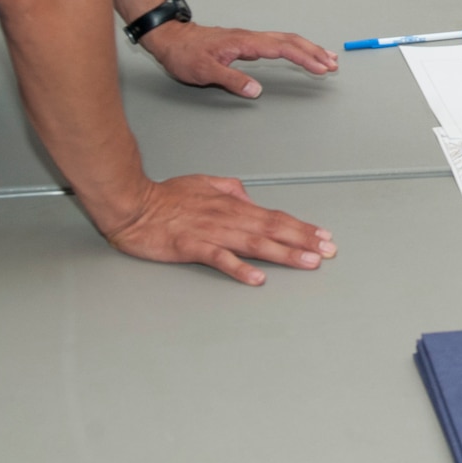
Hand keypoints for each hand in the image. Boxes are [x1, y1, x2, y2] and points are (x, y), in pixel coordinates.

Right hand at [96, 173, 335, 284]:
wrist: (132, 204)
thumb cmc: (165, 196)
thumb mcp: (204, 183)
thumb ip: (230, 189)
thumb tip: (248, 195)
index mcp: (232, 205)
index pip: (275, 216)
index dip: (301, 227)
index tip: (323, 236)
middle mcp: (228, 218)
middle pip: (273, 229)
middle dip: (305, 241)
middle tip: (329, 252)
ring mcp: (211, 233)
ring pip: (255, 244)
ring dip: (285, 254)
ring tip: (308, 263)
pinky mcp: (191, 247)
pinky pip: (220, 259)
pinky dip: (240, 269)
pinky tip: (257, 279)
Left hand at [140, 20, 337, 97]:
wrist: (171, 39)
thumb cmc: (185, 54)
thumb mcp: (204, 72)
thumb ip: (231, 80)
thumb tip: (256, 90)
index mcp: (245, 43)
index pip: (282, 49)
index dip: (304, 58)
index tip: (321, 67)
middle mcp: (251, 38)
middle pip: (291, 41)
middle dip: (314, 51)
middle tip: (333, 64)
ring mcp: (249, 39)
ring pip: (286, 40)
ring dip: (308, 48)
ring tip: (326, 58)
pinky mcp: (247, 43)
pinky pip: (277, 43)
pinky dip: (294, 48)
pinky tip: (299, 54)